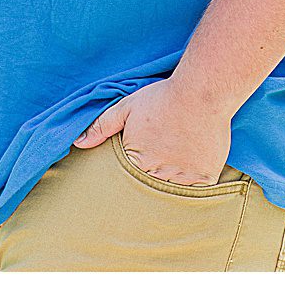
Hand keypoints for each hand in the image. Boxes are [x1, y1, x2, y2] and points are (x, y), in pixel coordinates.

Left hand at [72, 77, 232, 186]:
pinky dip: (193, 181)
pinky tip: (192, 162)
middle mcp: (158, 174)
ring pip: (173, 189)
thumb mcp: (125, 108)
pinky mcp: (205, 178)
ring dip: (172, 178)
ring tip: (177, 156)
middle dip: (152, 175)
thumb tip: (79, 142)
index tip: (143, 154)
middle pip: (150, 185)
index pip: (129, 176)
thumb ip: (102, 127)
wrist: (199, 94)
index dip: (135, 165)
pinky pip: (197, 190)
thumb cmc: (160, 99)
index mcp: (136, 160)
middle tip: (161, 154)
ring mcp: (183, 178)